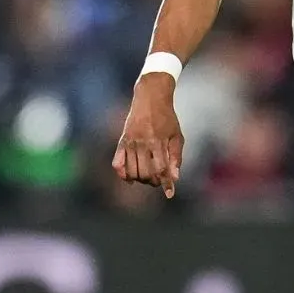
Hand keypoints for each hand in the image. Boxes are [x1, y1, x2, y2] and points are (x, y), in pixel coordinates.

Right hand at [112, 74, 184, 197]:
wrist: (150, 98)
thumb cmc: (167, 118)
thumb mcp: (177, 135)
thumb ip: (176, 156)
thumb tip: (174, 178)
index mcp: (158, 142)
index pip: (161, 169)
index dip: (166, 184)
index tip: (169, 194)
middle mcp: (142, 143)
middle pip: (145, 173)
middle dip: (153, 181)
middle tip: (158, 180)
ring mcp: (130, 142)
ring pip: (132, 172)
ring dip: (140, 179)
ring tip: (147, 177)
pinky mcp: (122, 141)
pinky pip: (117, 164)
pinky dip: (123, 174)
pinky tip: (130, 178)